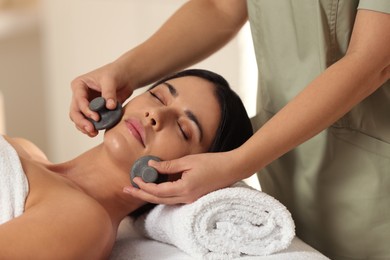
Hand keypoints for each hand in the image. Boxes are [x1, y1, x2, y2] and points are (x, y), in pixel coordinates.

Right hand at [70, 62, 133, 136]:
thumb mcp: (111, 80)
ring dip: (84, 127)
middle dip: (82, 122)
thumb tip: (110, 106)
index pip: (78, 99)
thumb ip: (109, 93)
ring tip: (93, 133)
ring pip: (79, 119)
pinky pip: (89, 122)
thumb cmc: (115, 73)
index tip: (96, 117)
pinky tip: (96, 132)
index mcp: (79, 85)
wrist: (125, 77)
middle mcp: (80, 95)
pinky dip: (91, 127)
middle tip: (91, 129)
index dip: (86, 110)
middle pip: (75, 112)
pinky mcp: (94, 111)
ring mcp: (86, 104)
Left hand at [123, 152, 240, 203]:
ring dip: (150, 195)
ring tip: (138, 189)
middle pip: (158, 200)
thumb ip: (168, 165)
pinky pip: (173, 199)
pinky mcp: (193, 196)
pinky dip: (161, 194)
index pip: (157, 191)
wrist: (231, 168)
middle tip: (127, 190)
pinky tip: (155, 188)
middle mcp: (186, 198)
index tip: (134, 179)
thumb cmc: (212, 162)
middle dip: (141, 195)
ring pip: (164, 201)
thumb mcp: (188, 161)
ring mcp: (190, 199)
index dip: (144, 186)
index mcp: (184, 189)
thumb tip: (150, 166)